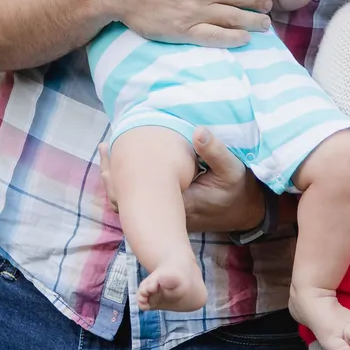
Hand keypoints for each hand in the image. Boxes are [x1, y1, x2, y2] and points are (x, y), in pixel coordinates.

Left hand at [99, 128, 265, 235]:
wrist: (245, 212)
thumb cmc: (237, 189)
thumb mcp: (232, 168)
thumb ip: (215, 151)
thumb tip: (197, 131)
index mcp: (180, 201)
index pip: (141, 189)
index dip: (123, 169)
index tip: (114, 145)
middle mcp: (168, 214)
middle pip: (129, 199)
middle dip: (113, 174)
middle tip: (104, 145)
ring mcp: (166, 217)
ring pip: (131, 203)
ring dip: (117, 179)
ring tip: (107, 150)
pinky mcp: (168, 215)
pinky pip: (139, 203)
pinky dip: (127, 185)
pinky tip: (121, 165)